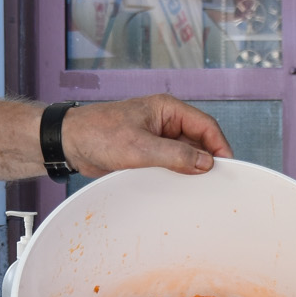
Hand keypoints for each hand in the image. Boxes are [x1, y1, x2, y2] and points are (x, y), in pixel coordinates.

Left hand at [60, 94, 232, 176]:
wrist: (69, 142)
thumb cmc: (98, 134)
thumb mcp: (140, 147)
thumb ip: (175, 155)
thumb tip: (204, 162)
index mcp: (167, 109)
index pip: (205, 125)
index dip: (219, 146)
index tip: (226, 167)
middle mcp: (165, 121)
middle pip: (199, 140)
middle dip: (207, 159)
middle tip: (215, 181)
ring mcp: (156, 137)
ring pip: (186, 153)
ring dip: (191, 168)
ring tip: (198, 186)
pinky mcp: (147, 151)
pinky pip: (170, 162)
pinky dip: (177, 173)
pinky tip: (178, 187)